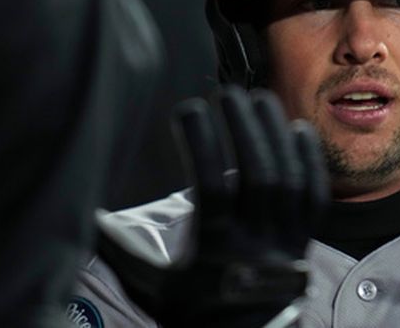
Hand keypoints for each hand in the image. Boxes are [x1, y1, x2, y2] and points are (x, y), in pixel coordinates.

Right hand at [96, 85, 328, 327]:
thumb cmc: (195, 314)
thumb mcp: (154, 286)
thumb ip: (123, 251)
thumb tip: (83, 218)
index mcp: (216, 250)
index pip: (212, 186)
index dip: (201, 143)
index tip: (189, 108)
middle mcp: (256, 243)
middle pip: (259, 176)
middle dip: (245, 129)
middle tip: (230, 94)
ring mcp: (287, 240)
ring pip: (290, 180)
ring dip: (276, 135)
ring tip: (261, 99)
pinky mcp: (306, 240)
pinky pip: (316, 196)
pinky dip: (310, 161)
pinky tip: (300, 131)